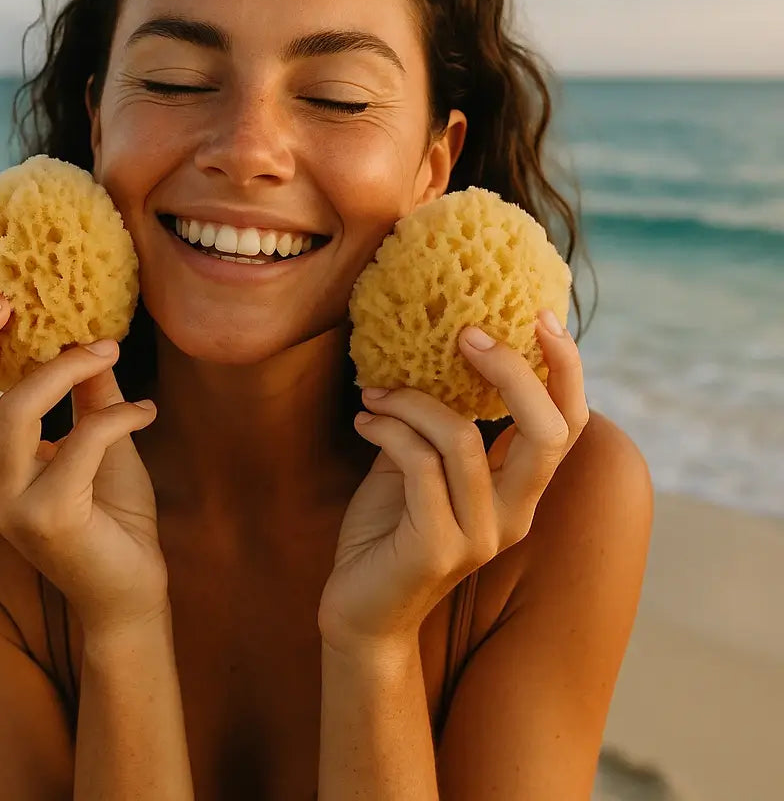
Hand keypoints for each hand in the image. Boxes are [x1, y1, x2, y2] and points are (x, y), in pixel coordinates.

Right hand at [0, 285, 167, 634]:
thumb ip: (82, 391)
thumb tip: (84, 329)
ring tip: (108, 347)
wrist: (130, 589)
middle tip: (3, 300)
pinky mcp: (47, 517)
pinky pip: (83, 439)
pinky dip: (121, 414)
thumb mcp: (93, 438)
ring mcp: (5, 505)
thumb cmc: (107, 512)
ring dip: (67, 365)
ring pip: (15, 408)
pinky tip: (149, 410)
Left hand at [318, 310, 589, 653]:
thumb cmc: (389, 529)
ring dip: (412, 401)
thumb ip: (440, 421)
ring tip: (375, 393)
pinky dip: (388, 430)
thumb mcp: (421, 463)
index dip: (565, 370)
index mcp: (518, 492)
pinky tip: (364, 421)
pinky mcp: (438, 549)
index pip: (567, 426)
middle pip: (546, 431)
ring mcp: (480, 537)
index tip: (540, 317)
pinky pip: (419, 466)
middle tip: (466, 334)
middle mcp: (514, 516)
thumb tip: (434, 349)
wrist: (359, 610)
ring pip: (462, 440)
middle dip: (511, 371)